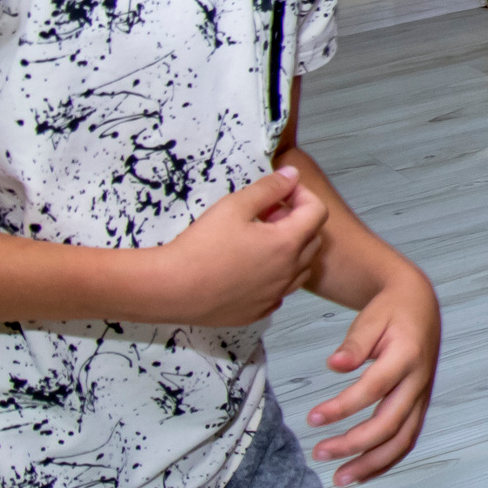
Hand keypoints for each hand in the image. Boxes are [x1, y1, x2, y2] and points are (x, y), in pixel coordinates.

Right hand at [152, 168, 327, 326]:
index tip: (280, 193)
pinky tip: (249, 268)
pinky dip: (275, 275)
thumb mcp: (234, 206)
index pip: (318, 212)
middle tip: (266, 215)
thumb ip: (268, 188)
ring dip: (290, 250)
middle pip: (313, 240)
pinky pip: (280, 290)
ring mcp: (276, 296)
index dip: (302, 195)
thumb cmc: (200, 246)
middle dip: (297, 221)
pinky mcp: (259, 312)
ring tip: (258, 240)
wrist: (169, 289)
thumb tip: (292, 175)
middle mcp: (289, 272)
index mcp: (288, 244)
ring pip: (300, 268)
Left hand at [306, 267, 440, 485]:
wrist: (420, 304)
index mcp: (407, 355)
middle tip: (319, 453)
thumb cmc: (392, 310)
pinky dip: (386, 461)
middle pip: (390, 424)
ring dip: (371, 464)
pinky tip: (361, 473)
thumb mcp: (372, 315)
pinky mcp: (419, 405)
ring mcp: (422, 396)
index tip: (312, 418)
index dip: (342, 407)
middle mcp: (419, 381)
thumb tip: (335, 365)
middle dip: (354, 444)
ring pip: (402, 440)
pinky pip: (407, 439)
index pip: (373, 389)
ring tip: (339, 478)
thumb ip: (355, 342)